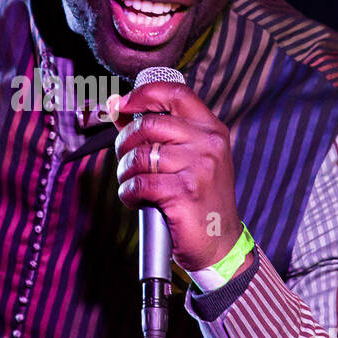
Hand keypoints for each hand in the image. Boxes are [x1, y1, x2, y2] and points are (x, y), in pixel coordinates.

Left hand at [109, 83, 249, 274]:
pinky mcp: (184, 193)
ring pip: (139, 156)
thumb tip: (116, 106)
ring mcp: (198, 168)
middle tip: (126, 161)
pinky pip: (139, 184)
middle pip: (148, 124)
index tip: (122, 104)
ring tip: (132, 183)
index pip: (175, 93)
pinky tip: (137, 200)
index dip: (142, 94)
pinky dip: (129, 193)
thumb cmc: (200, 199)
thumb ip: (157, 131)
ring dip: (125, 172)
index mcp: (211, 130)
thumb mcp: (189, 157)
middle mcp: (208, 144)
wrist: (221, 243)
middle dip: (124, 142)